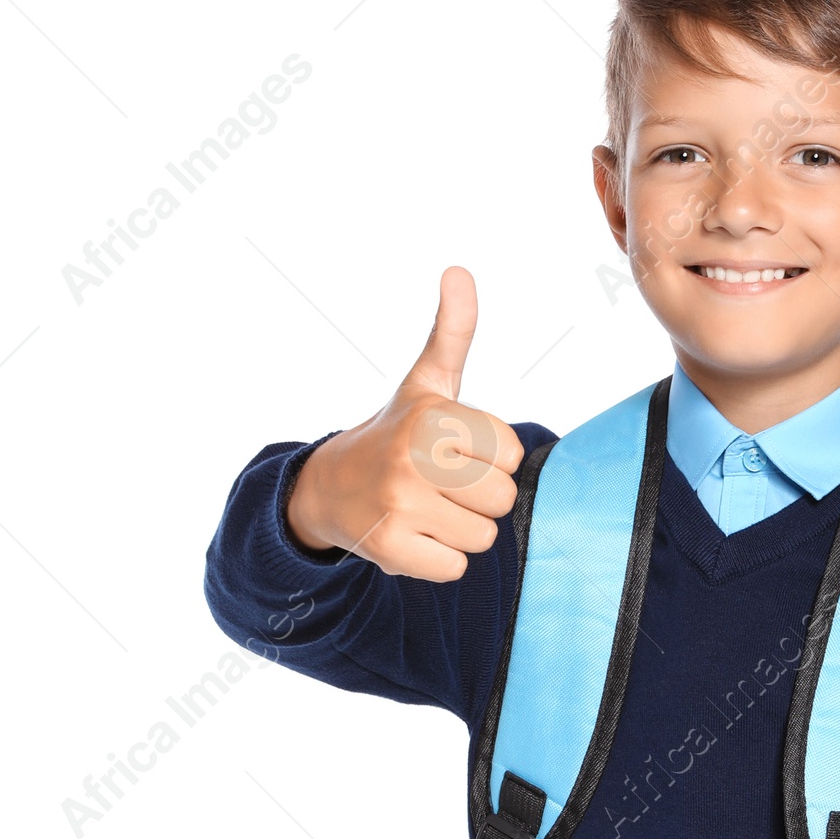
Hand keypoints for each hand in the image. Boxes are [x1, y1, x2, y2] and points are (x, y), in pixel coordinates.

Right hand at [285, 267, 523, 580]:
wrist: (327, 487)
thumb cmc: (395, 433)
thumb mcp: (426, 381)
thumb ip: (453, 331)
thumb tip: (459, 270)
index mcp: (432, 417)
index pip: (512, 455)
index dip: (491, 458)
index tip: (456, 451)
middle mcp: (413, 459)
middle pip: (502, 499)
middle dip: (480, 498)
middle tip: (443, 485)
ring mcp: (399, 507)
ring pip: (482, 538)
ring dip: (461, 531)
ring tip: (428, 509)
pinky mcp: (390, 550)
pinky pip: (454, 568)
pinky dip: (439, 560)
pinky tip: (413, 536)